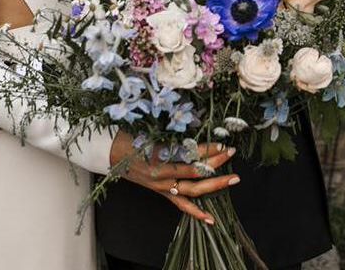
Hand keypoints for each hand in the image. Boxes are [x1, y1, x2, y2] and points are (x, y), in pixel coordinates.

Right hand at [109, 130, 239, 224]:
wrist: (111, 152)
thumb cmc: (130, 136)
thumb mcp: (150, 130)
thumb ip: (172, 133)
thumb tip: (197, 126)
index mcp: (159, 155)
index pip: (190, 153)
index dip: (208, 149)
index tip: (223, 142)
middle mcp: (162, 173)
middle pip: (195, 172)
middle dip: (217, 164)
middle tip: (232, 153)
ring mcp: (162, 186)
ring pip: (193, 190)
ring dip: (215, 185)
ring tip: (233, 179)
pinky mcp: (161, 192)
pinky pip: (181, 204)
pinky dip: (196, 212)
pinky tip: (210, 219)